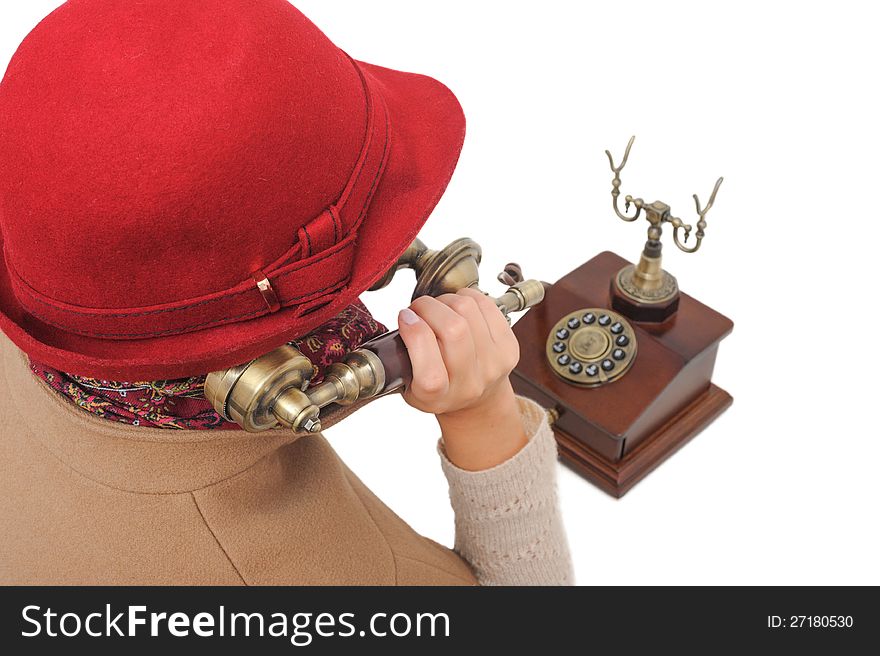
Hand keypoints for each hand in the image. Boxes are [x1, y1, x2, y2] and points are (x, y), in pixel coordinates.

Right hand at [397, 287, 527, 470]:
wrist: (477, 400)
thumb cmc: (438, 388)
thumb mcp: (408, 385)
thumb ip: (400, 359)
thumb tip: (406, 318)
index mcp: (439, 397)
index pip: (429, 370)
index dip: (414, 334)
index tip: (405, 317)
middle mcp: (470, 384)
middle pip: (454, 329)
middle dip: (428, 307)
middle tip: (419, 308)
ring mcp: (494, 365)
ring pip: (468, 310)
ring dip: (446, 300)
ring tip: (438, 308)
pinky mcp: (508, 346)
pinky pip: (486, 305)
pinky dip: (467, 296)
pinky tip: (458, 307)